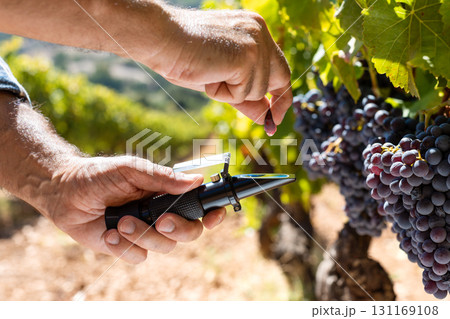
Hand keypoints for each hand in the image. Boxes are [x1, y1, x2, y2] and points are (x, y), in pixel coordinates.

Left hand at [45, 156, 225, 263]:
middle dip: (178, 229)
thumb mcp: (131, 170)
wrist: (65, 192)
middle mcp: (161, 214)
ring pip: (164, 247)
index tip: (213, 216)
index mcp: (167, 194)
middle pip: (189, 232)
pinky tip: (108, 233)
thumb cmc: (99, 175)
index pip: (199, 206)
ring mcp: (145, 232)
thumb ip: (162, 177)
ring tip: (120, 222)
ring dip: (142, 235)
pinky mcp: (127, 247)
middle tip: (161, 221)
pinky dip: (123, 247)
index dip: (211, 214)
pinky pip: (138, 256)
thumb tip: (196, 180)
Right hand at [140, 8, 292, 125]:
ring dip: (232, 94)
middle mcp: (260, 32)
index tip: (277, 114)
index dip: (279, 92)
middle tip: (272, 124)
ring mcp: (256, 44)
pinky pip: (241, 94)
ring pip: (257, 90)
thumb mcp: (221, 78)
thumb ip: (245, 94)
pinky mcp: (247, 58)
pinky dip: (223, 93)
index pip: (277, 65)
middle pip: (281, 76)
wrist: (162, 38)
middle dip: (279, 103)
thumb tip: (266, 117)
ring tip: (210, 75)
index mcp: (254, 29)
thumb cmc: (184, 55)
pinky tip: (209, 75)